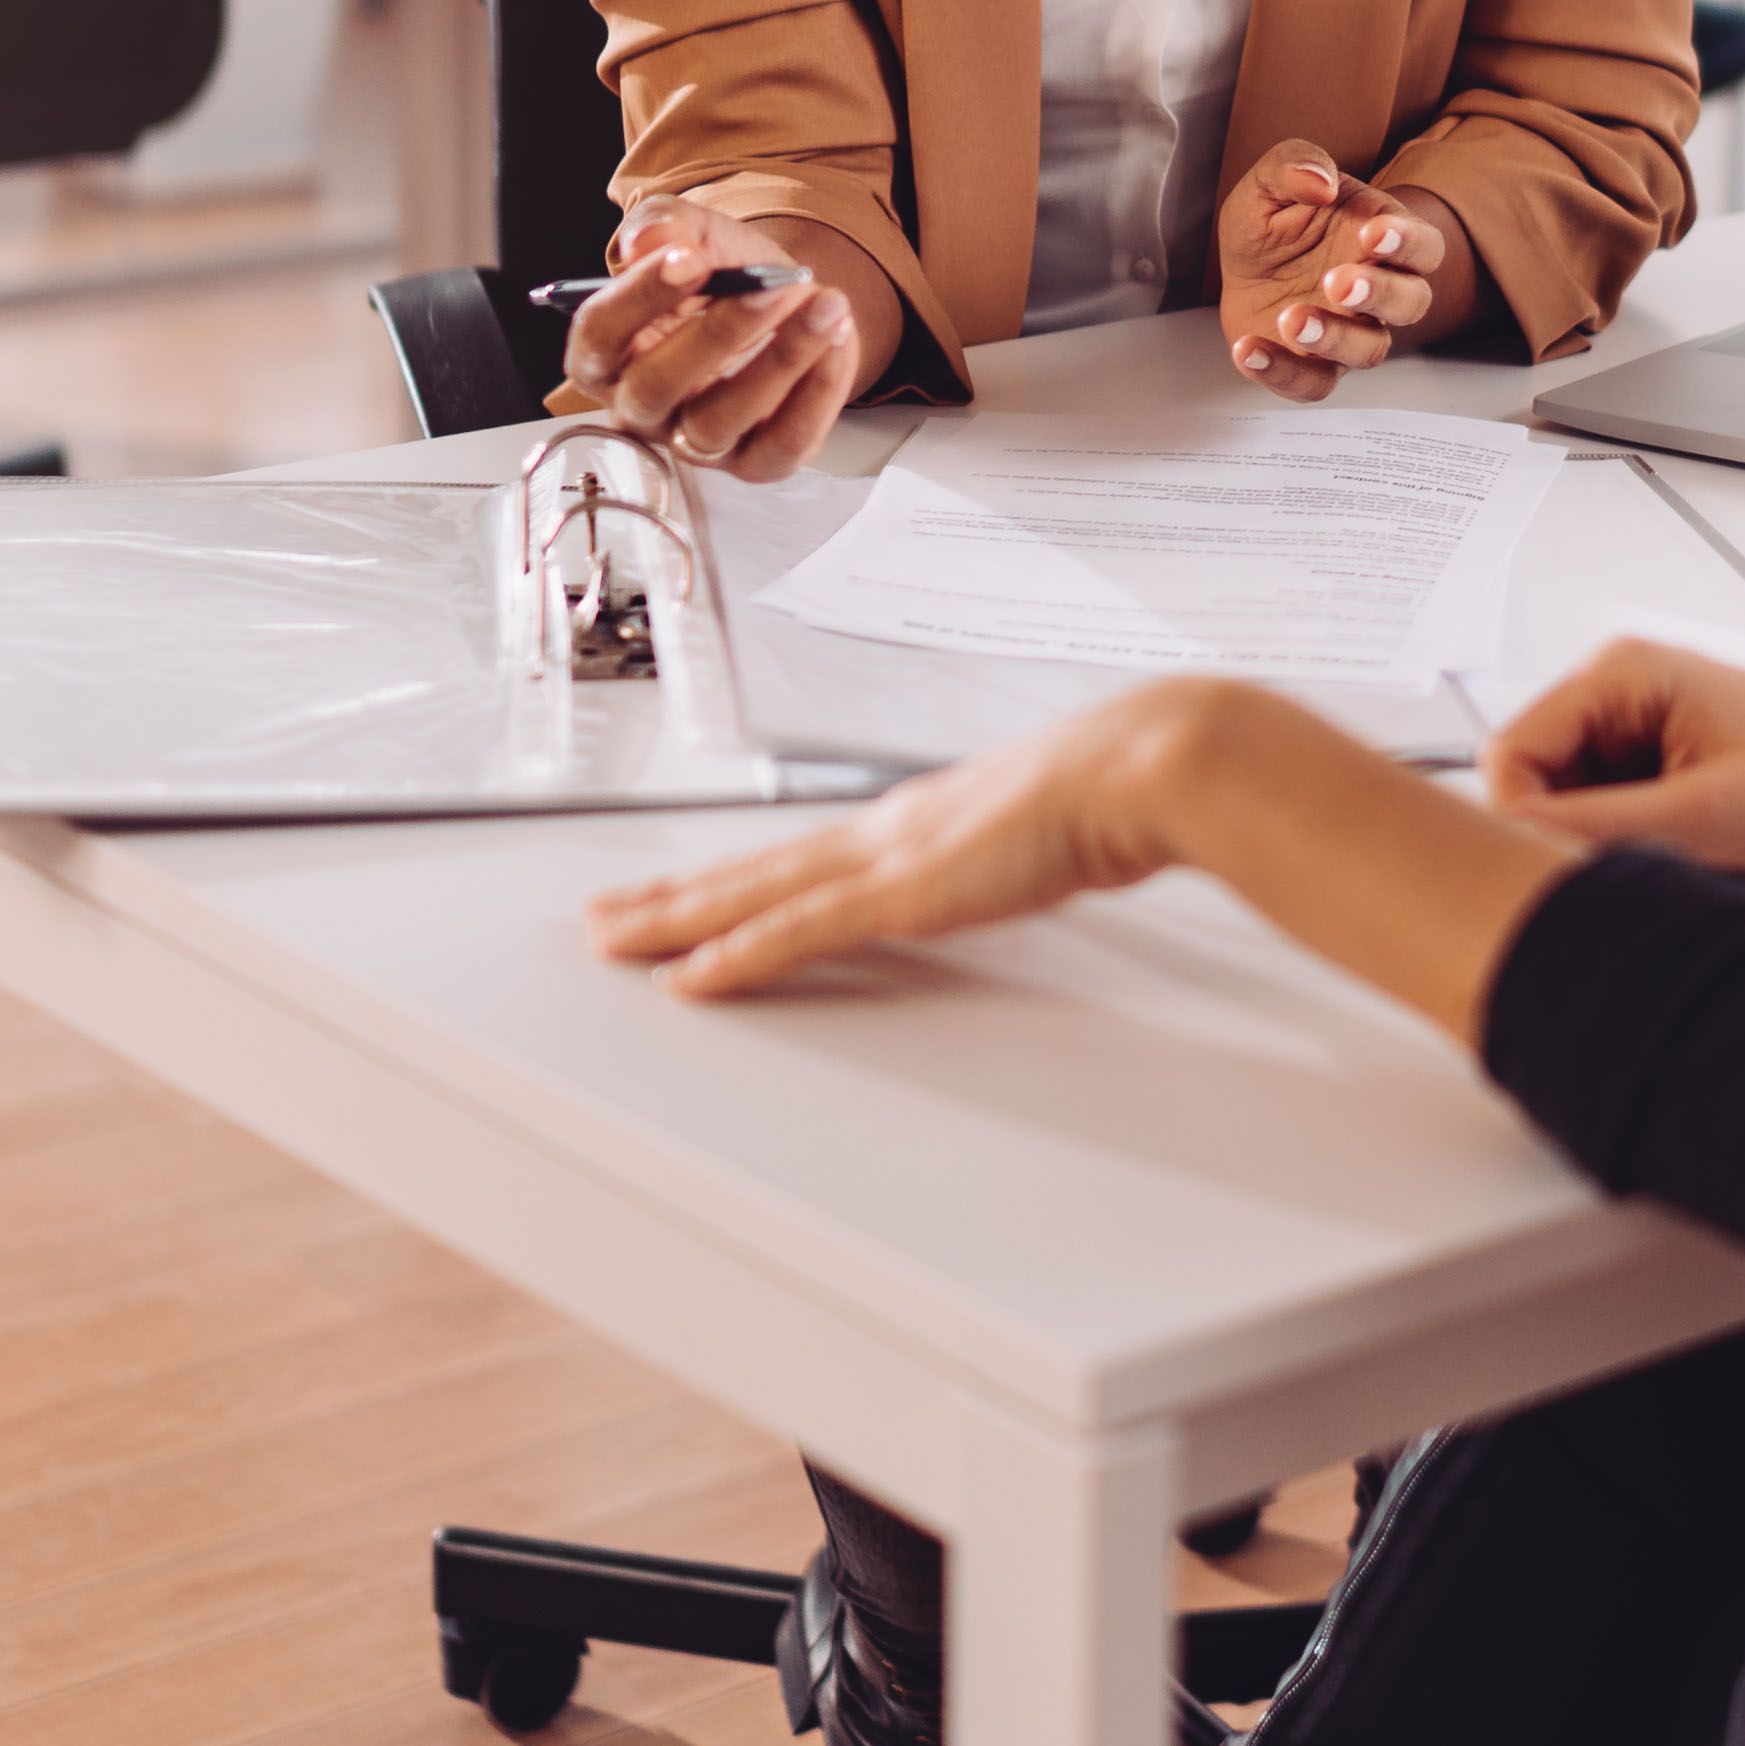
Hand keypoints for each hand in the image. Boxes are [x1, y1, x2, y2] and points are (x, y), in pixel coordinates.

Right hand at [554, 200, 869, 480]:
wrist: (781, 296)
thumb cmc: (721, 272)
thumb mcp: (692, 232)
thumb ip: (664, 225)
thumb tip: (648, 239)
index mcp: (606, 352)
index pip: (600, 334)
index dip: (641, 296)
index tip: (689, 257)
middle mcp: (640, 407)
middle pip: (655, 387)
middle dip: (718, 332)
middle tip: (771, 287)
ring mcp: (695, 441)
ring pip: (720, 421)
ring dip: (780, 360)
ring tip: (825, 306)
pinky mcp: (755, 460)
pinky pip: (783, 442)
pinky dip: (818, 392)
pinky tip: (839, 339)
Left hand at [590, 677, 1229, 994]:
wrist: (1140, 768)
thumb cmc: (1116, 790)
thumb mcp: (1059, 827)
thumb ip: (1027, 846)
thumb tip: (1039, 854)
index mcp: (921, 818)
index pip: (806, 854)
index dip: (739, 877)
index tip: (688, 889)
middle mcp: (886, 831)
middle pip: (755, 870)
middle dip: (674, 897)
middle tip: (604, 916)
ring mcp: (887, 859)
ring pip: (752, 896)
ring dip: (674, 921)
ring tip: (611, 941)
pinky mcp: (901, 892)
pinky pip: (797, 932)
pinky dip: (735, 955)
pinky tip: (686, 977)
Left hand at [1217, 144, 1455, 401]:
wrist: (1245, 265)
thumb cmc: (1274, 222)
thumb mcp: (1270, 180)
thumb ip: (1294, 164)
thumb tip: (1320, 181)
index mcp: (1381, 238)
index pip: (1424, 246)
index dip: (1408, 242)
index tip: (1373, 233)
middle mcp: (1377, 290)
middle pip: (1410, 303)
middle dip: (1378, 293)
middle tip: (1337, 282)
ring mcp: (1349, 332)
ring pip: (1369, 350)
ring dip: (1334, 338)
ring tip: (1291, 318)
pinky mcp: (1313, 365)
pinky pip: (1313, 384)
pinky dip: (1283, 374)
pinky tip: (1250, 350)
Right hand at [1484, 643, 1744, 874]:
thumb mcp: (1703, 816)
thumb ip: (1601, 828)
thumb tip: (1521, 842)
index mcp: (1623, 673)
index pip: (1514, 749)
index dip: (1518, 818)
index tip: (1548, 868)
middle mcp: (1618, 685)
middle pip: (1532, 772)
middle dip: (1560, 828)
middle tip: (1617, 867)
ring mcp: (1632, 717)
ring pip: (1561, 794)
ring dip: (1594, 834)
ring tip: (1664, 848)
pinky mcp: (1649, 750)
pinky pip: (1598, 801)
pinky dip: (1619, 834)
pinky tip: (1669, 842)